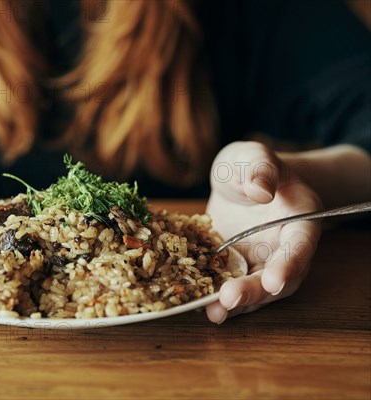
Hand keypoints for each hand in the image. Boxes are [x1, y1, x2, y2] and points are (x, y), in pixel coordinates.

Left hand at [205, 141, 322, 322]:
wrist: (240, 180)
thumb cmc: (251, 165)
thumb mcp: (253, 156)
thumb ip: (259, 168)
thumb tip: (260, 190)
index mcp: (300, 219)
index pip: (299, 246)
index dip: (288, 265)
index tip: (274, 281)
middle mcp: (284, 248)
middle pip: (277, 278)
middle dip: (255, 292)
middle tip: (229, 300)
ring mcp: (260, 262)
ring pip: (255, 291)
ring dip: (235, 305)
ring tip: (212, 312)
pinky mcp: (236, 269)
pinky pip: (230, 287)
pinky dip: (216, 297)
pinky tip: (197, 304)